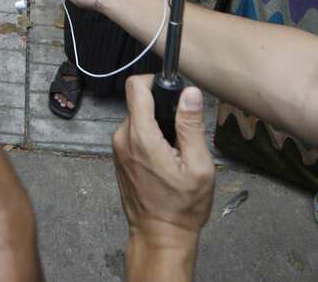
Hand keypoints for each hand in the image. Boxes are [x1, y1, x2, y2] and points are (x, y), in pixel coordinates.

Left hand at [114, 79, 212, 269]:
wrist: (159, 236)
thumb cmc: (181, 207)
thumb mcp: (198, 166)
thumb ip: (191, 126)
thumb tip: (189, 92)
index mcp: (141, 136)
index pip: (136, 87)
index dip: (156, 81)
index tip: (175, 92)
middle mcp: (123, 138)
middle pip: (139, 102)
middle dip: (163, 109)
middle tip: (184, 134)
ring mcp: (118, 148)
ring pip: (139, 118)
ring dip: (158, 126)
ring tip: (176, 152)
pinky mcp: (119, 157)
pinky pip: (135, 134)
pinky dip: (151, 138)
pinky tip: (166, 160)